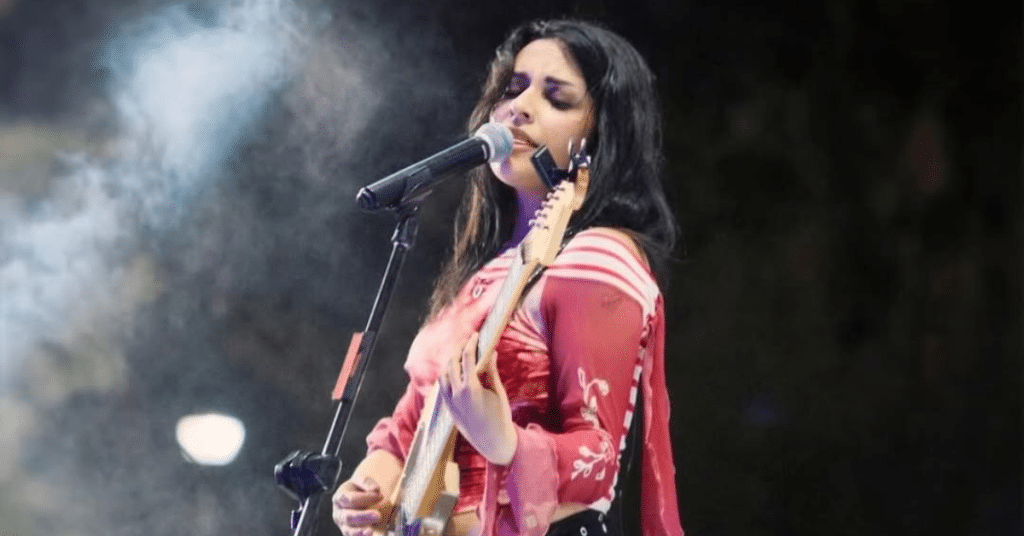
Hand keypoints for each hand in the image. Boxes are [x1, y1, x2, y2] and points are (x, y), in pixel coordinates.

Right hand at [332, 476, 381, 535]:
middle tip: (378, 515)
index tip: (379, 496)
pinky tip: (369, 534)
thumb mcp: (361, 481)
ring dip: (360, 531)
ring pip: (348, 530)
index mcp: (339, 498)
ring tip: (370, 531)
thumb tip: (375, 490)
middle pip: (348, 516)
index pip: (349, 499)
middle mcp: (338, 513)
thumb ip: (367, 482)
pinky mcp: (349, 533)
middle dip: (363, 516)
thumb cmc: (360, 489)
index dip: (364, 498)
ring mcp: (343, 525)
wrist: (360, 497)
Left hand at [437, 332, 517, 464]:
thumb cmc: (500, 417)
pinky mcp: (448, 408)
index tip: (475, 335)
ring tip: (461, 356)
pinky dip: (447, 375)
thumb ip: (491, 371)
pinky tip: (455, 372)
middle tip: (467, 342)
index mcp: (470, 388)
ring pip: (443, 374)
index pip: (467, 358)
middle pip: (451, 363)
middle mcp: (456, 393)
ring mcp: (450, 402)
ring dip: (450, 362)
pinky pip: (442, 387)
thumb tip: (490, 353)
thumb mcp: (498, 392)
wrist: (492, 442)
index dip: (470, 344)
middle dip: (458, 350)